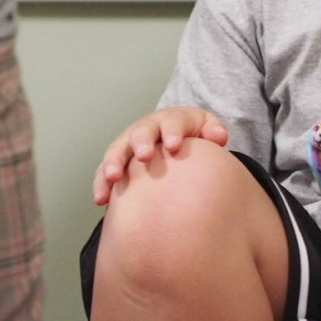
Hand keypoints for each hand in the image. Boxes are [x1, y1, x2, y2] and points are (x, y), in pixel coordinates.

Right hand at [92, 107, 228, 204]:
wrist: (172, 139)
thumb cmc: (191, 137)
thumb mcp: (206, 128)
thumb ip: (213, 131)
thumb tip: (219, 138)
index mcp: (169, 121)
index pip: (172, 122)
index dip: (172, 132)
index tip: (174, 146)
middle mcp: (146, 130)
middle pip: (140, 132)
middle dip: (141, 142)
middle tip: (144, 156)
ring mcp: (128, 145)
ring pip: (117, 150)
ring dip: (113, 163)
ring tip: (113, 178)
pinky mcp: (117, 163)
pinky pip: (104, 172)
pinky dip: (101, 184)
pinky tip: (101, 200)